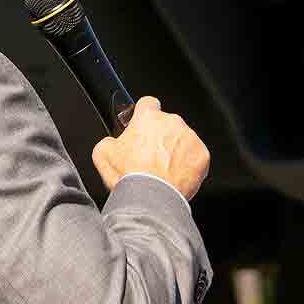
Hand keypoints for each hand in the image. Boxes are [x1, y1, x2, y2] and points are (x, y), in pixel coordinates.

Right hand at [91, 96, 209, 200]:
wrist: (151, 199)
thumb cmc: (129, 176)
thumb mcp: (102, 154)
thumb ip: (109, 140)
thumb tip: (112, 143)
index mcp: (148, 117)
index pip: (148, 103)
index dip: (143, 114)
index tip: (141, 126)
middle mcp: (172, 122)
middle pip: (166, 123)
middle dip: (159, 137)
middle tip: (149, 158)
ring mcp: (189, 137)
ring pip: (182, 139)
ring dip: (174, 150)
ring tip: (162, 172)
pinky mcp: (202, 155)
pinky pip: (195, 156)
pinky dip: (188, 165)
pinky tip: (175, 177)